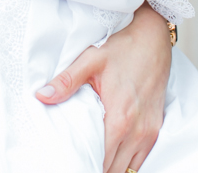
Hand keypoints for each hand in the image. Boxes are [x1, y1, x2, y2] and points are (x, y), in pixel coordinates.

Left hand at [35, 3, 171, 172]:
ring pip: (128, 168)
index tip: (71, 161)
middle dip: (94, 166)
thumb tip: (42, 96)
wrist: (153, 37)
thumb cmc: (123, 47)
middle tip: (77, 160)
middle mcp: (137, 131)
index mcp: (119, 119)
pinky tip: (112, 154)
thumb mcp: (91, 60)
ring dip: (111, 167)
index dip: (82, 163)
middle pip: (113, 169)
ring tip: (92, 159)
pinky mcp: (156, 128)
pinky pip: (142, 159)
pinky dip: (126, 161)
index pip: (99, 160)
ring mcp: (149, 131)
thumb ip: (66, 82)